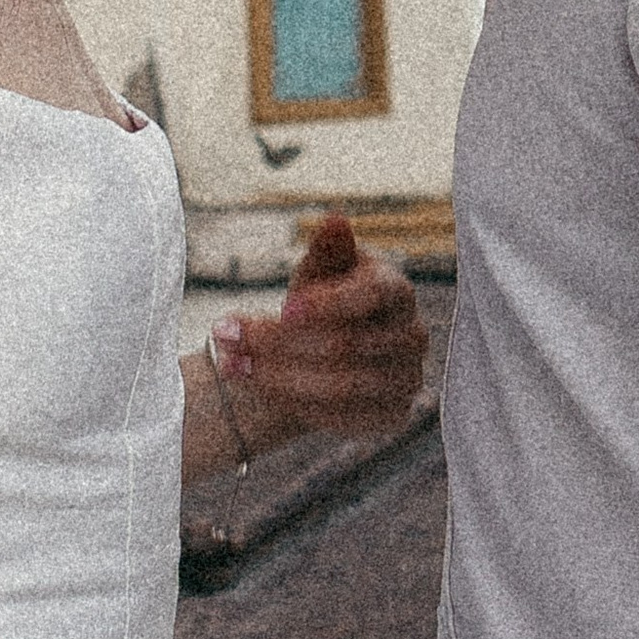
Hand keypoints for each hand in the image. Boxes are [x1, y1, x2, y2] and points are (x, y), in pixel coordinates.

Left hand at [211, 216, 426, 448]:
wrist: (324, 352)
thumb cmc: (322, 300)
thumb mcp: (320, 270)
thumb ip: (328, 248)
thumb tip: (335, 219)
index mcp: (398, 289)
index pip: (371, 295)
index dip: (328, 303)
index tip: (284, 308)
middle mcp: (412, 335)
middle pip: (345, 344)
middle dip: (279, 342)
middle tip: (226, 334)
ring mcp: (406, 379)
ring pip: (340, 385)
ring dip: (278, 376)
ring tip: (231, 363)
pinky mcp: (391, 415)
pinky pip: (341, 418)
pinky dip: (294, 403)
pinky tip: (258, 387)